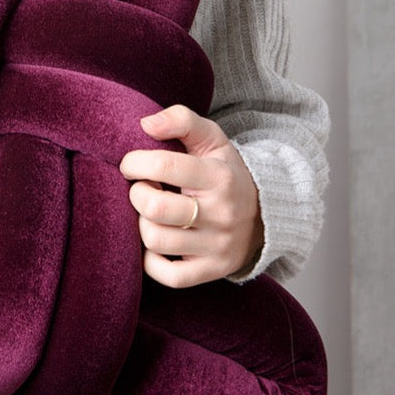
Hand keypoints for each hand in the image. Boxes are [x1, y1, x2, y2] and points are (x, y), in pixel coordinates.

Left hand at [119, 105, 263, 287]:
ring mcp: (217, 247)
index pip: (165, 165)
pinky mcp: (211, 272)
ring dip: (142, 224)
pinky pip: (166, 275)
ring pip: (155, 240)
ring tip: (150, 213)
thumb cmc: (224, 172)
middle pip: (154, 207)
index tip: (130, 164)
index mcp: (220, 177)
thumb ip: (181, 120)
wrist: (264, 216)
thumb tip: (146, 124)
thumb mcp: (212, 139)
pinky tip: (157, 241)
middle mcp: (221, 214)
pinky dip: (150, 260)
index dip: (135, 162)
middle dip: (136, 194)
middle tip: (141, 189)